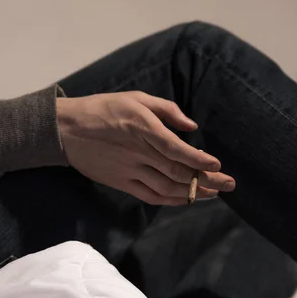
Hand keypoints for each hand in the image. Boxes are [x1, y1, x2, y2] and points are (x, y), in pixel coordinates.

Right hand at [57, 91, 235, 205]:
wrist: (67, 130)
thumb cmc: (103, 108)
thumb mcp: (135, 98)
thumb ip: (167, 110)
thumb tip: (192, 127)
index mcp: (143, 129)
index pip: (178, 150)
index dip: (200, 161)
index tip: (218, 166)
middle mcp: (139, 152)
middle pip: (178, 173)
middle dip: (207, 181)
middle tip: (229, 185)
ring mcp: (130, 171)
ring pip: (167, 189)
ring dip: (192, 194)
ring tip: (213, 194)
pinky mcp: (121, 183)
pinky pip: (150, 196)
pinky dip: (170, 200)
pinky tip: (185, 200)